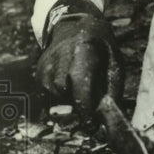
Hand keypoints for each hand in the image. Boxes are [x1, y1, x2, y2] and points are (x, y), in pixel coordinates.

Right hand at [35, 0, 123, 119]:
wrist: (73, 26)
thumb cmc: (101, 49)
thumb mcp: (115, 65)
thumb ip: (113, 92)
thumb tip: (109, 121)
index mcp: (83, 53)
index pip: (81, 87)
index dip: (85, 110)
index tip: (93, 127)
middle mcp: (59, 60)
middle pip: (67, 97)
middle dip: (80, 109)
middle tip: (92, 114)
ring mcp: (45, 66)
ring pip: (57, 100)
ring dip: (71, 103)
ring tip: (82, 90)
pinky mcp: (38, 74)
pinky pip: (49, 97)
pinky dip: (62, 99)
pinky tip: (70, 86)